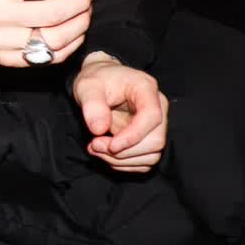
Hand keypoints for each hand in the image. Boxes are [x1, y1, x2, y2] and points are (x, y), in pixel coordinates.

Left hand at [71, 54, 169, 172]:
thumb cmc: (96, 81)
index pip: (152, 117)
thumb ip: (92, 105)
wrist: (100, 83)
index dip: (133, 135)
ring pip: (152, 155)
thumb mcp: (87, 86)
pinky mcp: (149, 138)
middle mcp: (158, 107)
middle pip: (156, 141)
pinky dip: (124, 163)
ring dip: (121, 160)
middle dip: (124, 151)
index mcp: (146, 89)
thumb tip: (99, 130)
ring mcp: (156, 125)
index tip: (110, 145)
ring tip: (96, 149)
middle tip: (95, 145)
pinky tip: (106, 154)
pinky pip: (144, 161)